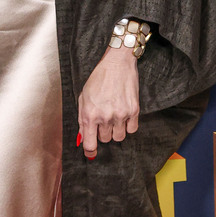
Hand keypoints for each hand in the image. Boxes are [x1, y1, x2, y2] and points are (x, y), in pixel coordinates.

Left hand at [77, 44, 139, 158]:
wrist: (117, 63)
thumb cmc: (98, 78)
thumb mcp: (83, 96)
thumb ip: (82, 119)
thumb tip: (83, 138)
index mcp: (90, 113)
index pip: (89, 143)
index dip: (89, 151)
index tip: (91, 153)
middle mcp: (105, 116)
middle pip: (105, 140)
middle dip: (102, 132)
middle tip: (103, 119)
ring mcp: (120, 114)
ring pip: (118, 137)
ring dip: (115, 130)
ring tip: (113, 116)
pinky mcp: (134, 111)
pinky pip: (132, 130)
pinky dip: (128, 126)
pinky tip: (123, 114)